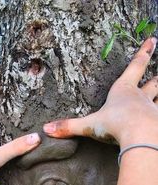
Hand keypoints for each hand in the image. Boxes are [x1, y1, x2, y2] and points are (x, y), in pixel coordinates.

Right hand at [43, 38, 157, 147]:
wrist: (140, 135)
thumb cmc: (115, 125)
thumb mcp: (89, 125)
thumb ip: (69, 127)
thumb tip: (47, 128)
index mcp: (123, 91)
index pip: (136, 66)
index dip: (144, 53)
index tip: (151, 41)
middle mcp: (140, 97)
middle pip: (152, 83)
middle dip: (155, 79)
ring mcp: (152, 109)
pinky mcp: (157, 121)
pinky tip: (157, 121)